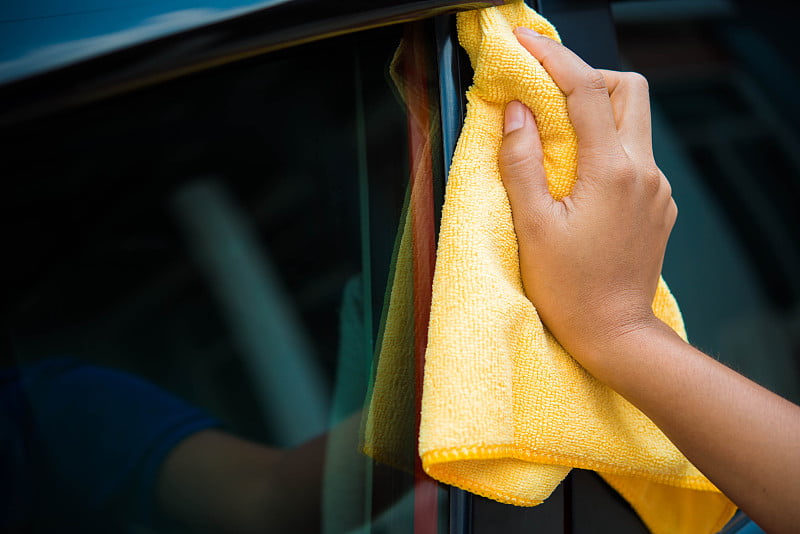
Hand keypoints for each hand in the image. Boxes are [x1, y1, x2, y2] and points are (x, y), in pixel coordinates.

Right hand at [499, 27, 675, 371]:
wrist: (615, 335)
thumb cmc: (569, 289)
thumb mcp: (532, 227)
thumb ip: (521, 162)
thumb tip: (516, 112)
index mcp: (611, 172)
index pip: (586, 89)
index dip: (553, 58)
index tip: (524, 43)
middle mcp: (643, 171)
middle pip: (628, 90)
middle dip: (588, 79)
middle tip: (547, 95)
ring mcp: (656, 188)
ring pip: (634, 122)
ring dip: (596, 114)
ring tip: (556, 137)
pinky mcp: (658, 205)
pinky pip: (635, 155)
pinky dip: (606, 147)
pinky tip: (580, 177)